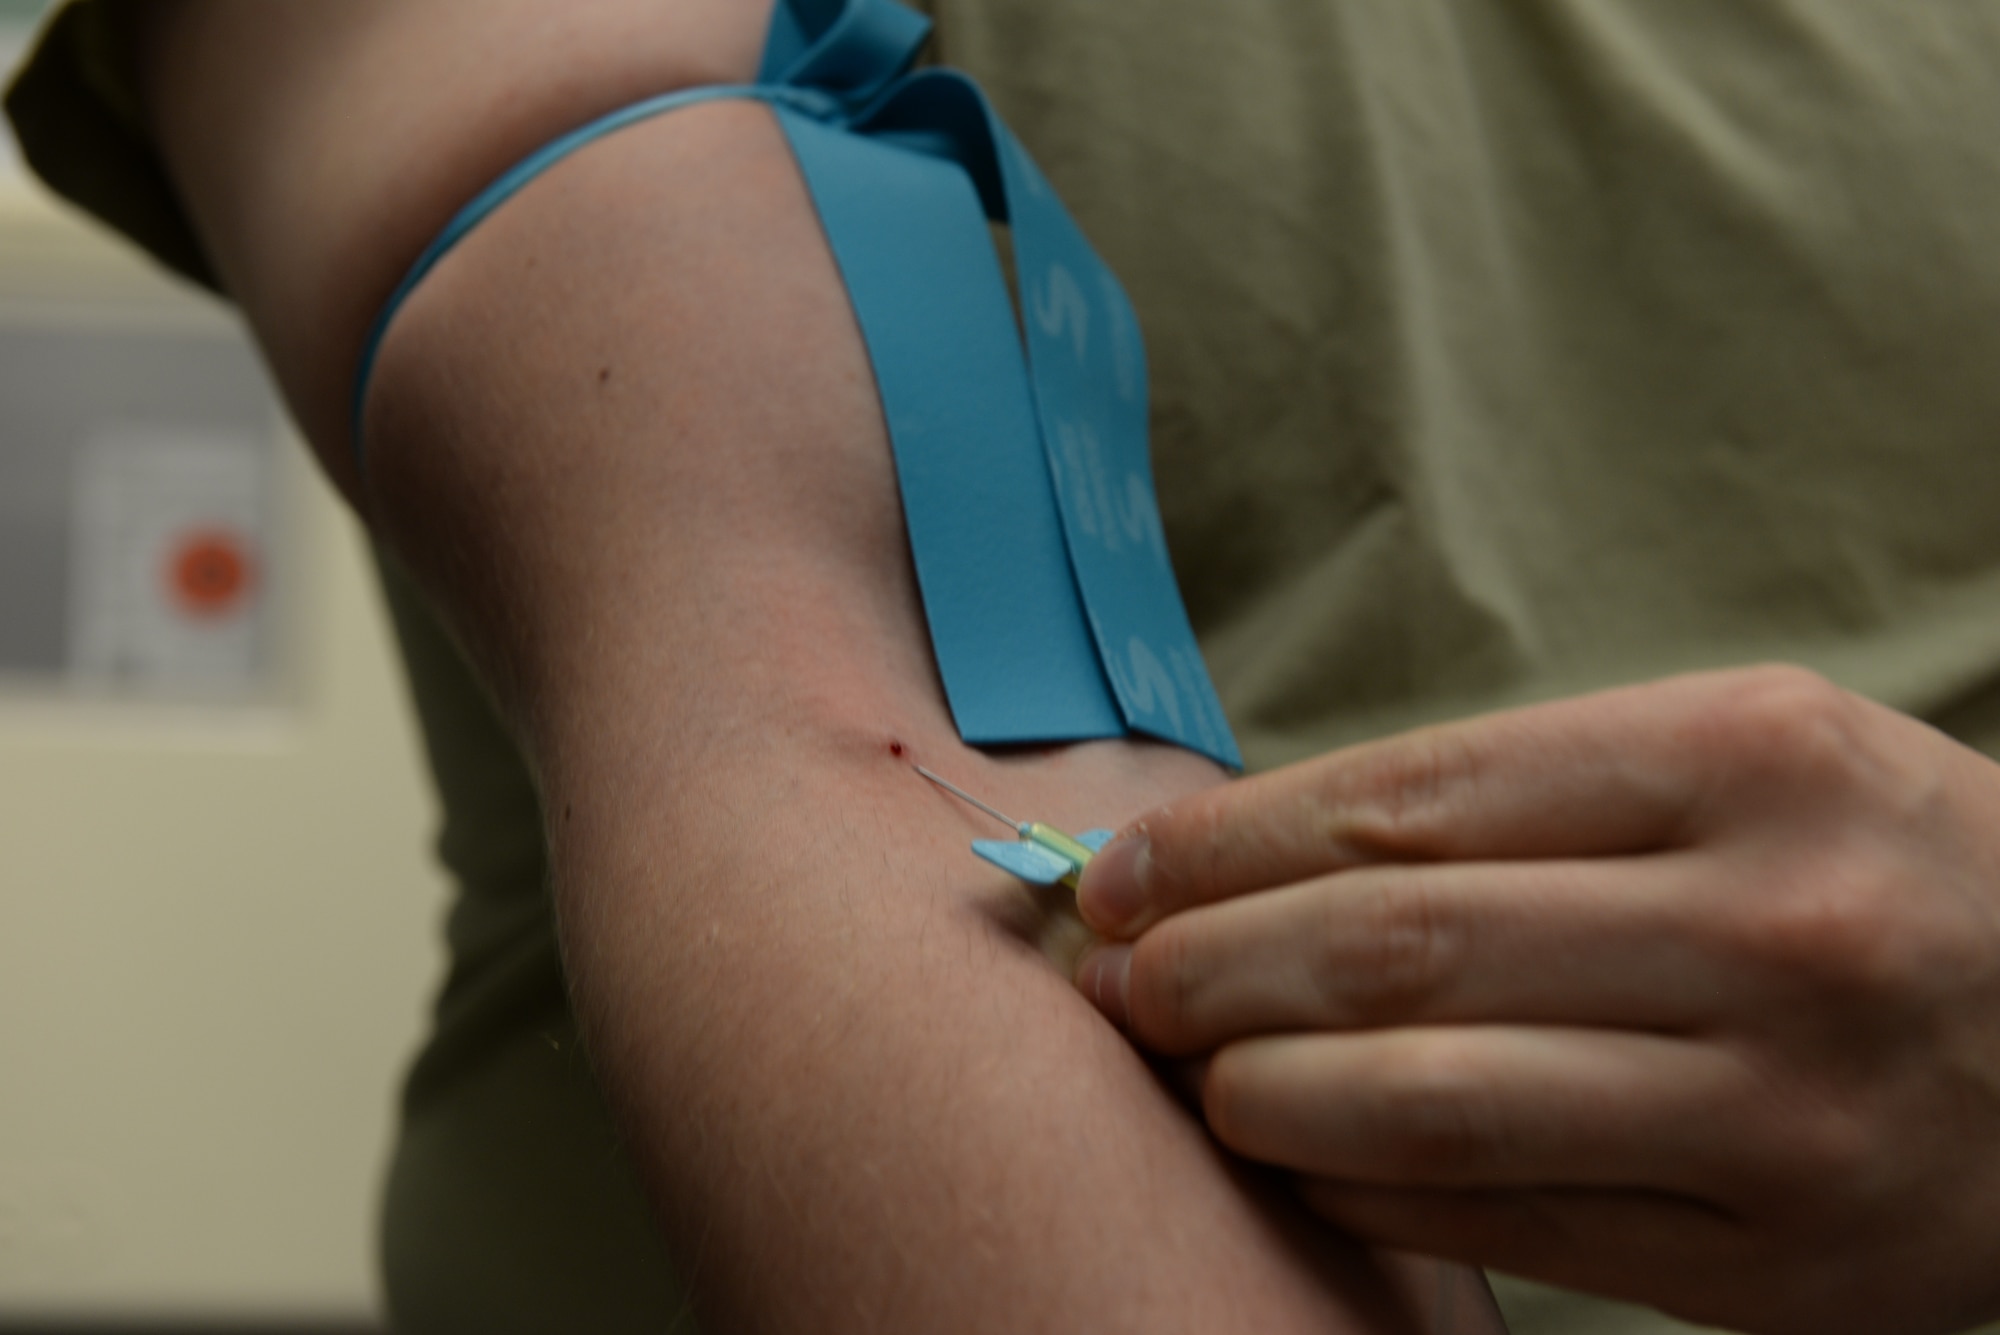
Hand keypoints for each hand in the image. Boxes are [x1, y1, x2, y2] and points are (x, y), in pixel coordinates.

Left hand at [1073, 665, 1999, 1334]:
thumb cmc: (1875, 871)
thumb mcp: (1741, 765)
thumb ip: (1520, 800)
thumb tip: (1260, 857)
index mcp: (1747, 760)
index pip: (1406, 801)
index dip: (1226, 844)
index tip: (1118, 872)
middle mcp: (1771, 929)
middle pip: (1393, 947)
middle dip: (1203, 965)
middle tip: (1110, 978)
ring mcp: (1779, 1110)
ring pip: (1428, 1098)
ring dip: (1252, 1088)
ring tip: (1175, 1066)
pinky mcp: (1781, 1262)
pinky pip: (1506, 1222)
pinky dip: (1360, 1189)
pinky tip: (1288, 1155)